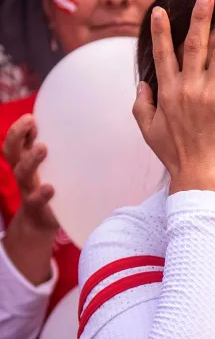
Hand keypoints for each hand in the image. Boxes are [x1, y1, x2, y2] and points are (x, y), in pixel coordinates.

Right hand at [3, 115, 57, 232]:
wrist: (41, 221)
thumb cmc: (51, 186)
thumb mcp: (53, 168)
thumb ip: (58, 152)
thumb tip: (79, 130)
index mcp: (26, 161)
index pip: (16, 142)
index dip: (19, 129)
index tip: (31, 117)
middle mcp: (24, 174)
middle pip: (12, 152)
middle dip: (16, 135)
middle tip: (30, 121)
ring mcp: (28, 190)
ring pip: (22, 173)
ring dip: (31, 160)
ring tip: (42, 148)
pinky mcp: (37, 207)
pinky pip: (35, 200)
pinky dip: (42, 194)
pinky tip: (50, 188)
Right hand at [133, 0, 214, 197]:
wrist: (199, 175)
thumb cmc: (174, 155)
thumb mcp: (147, 130)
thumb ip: (142, 104)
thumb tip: (140, 83)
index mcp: (166, 92)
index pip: (162, 54)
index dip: (160, 31)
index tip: (159, 11)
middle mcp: (187, 88)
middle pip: (194, 45)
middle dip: (200, 18)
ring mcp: (209, 94)